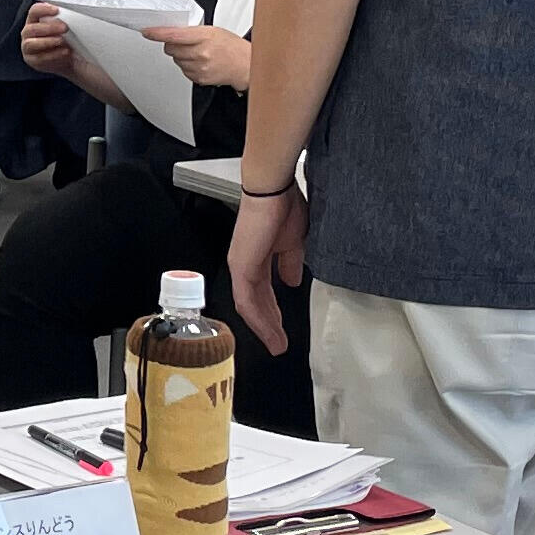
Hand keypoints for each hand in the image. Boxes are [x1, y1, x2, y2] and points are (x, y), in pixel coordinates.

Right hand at [20, 2, 77, 79]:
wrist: (67, 58)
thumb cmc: (64, 37)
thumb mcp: (63, 27)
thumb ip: (63, 19)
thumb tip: (70, 15)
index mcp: (34, 20)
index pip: (34, 11)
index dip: (44, 9)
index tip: (57, 10)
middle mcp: (27, 33)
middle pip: (32, 28)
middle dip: (49, 28)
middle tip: (65, 28)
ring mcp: (28, 48)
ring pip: (31, 44)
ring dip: (48, 42)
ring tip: (62, 41)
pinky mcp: (33, 61)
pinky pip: (39, 58)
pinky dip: (53, 55)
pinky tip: (64, 52)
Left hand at [151, 24, 248, 90]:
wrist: (244, 64)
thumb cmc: (230, 46)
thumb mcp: (213, 31)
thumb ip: (192, 31)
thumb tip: (172, 31)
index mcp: (204, 36)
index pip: (174, 35)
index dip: (158, 33)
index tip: (147, 32)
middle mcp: (201, 53)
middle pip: (171, 48)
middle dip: (172, 44)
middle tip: (184, 42)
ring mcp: (199, 67)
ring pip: (175, 60)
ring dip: (181, 55)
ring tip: (198, 53)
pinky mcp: (199, 78)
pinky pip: (183, 70)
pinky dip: (187, 65)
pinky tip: (200, 62)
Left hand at [226, 184, 306, 355]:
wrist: (274, 190)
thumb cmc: (284, 206)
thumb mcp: (294, 242)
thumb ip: (290, 264)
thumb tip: (292, 281)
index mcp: (256, 258)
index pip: (263, 292)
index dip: (273, 312)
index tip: (283, 329)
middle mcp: (245, 264)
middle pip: (255, 303)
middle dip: (269, 325)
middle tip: (279, 344)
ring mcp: (241, 267)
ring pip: (250, 307)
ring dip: (265, 327)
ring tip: (278, 344)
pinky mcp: (242, 267)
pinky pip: (248, 301)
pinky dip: (259, 318)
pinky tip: (270, 331)